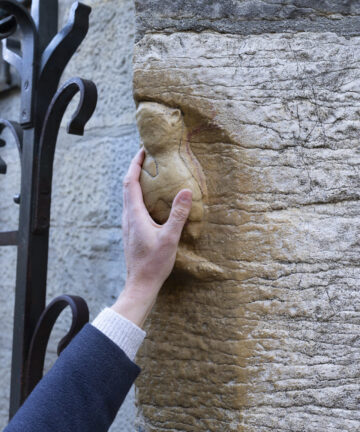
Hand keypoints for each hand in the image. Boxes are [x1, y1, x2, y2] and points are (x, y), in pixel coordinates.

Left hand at [111, 148, 191, 326]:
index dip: (135, 164)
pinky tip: (151, 200)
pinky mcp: (132, 232)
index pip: (131, 182)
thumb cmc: (154, 263)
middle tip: (148, 158)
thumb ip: (178, 214)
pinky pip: (133, 207)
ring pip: (129, 197)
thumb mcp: (169, 238)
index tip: (142, 151)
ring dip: (137, 182)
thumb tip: (186, 191)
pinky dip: (139, 195)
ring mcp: (128, 225)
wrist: (140, 284)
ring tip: (150, 174)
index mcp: (134, 215)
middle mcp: (128, 217)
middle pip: (128, 186)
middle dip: (136, 169)